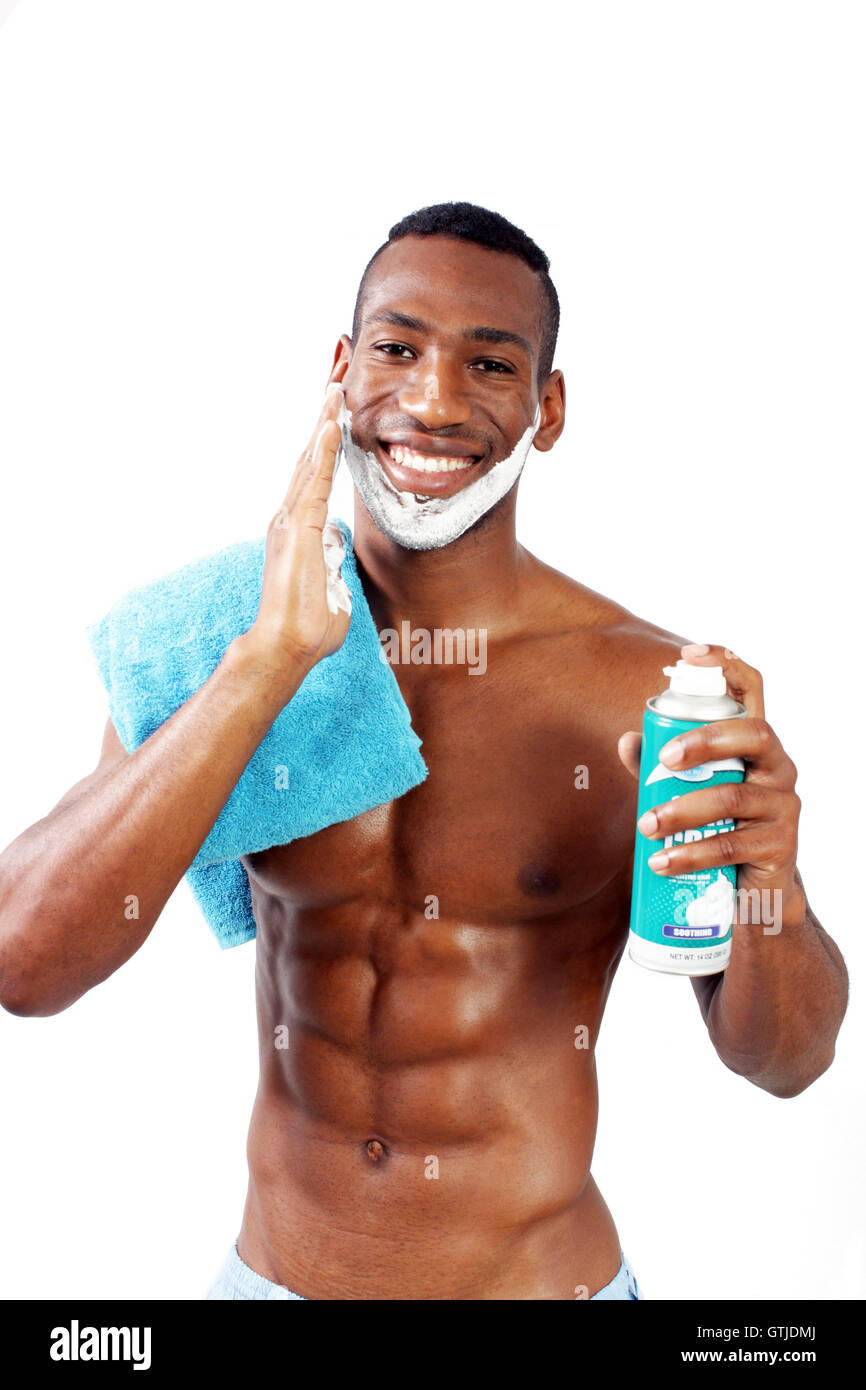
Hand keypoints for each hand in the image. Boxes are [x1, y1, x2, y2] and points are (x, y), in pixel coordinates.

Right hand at [241, 383, 350, 681]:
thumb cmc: (309, 628)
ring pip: (310, 460)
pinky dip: (322, 452)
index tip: (339, 407)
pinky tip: (331, 425)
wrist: (286, 647)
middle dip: (325, 416)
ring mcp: (291, 521)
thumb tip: (335, 548)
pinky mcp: (299, 530)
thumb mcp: (332, 588)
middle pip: (310, 455)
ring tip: (336, 385)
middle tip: (337, 377)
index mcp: (300, 528)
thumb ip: (333, 565)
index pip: (316, 473)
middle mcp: (290, 517)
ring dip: (324, 422)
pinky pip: (314, 483)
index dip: (328, 439)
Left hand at [618, 644, 806, 929]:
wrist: (755, 892)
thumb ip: (659, 768)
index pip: (753, 691)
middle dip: (705, 740)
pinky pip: (732, 844)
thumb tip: (626, 741)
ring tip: (646, 826)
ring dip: (682, 810)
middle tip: (662, 761)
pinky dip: (691, 853)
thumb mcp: (689, 793)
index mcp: (755, 745)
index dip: (726, 664)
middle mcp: (778, 767)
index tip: (689, 655)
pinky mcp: (780, 846)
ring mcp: (784, 807)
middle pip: (753, 734)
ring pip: (734, 796)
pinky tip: (662, 861)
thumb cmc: (719, 828)